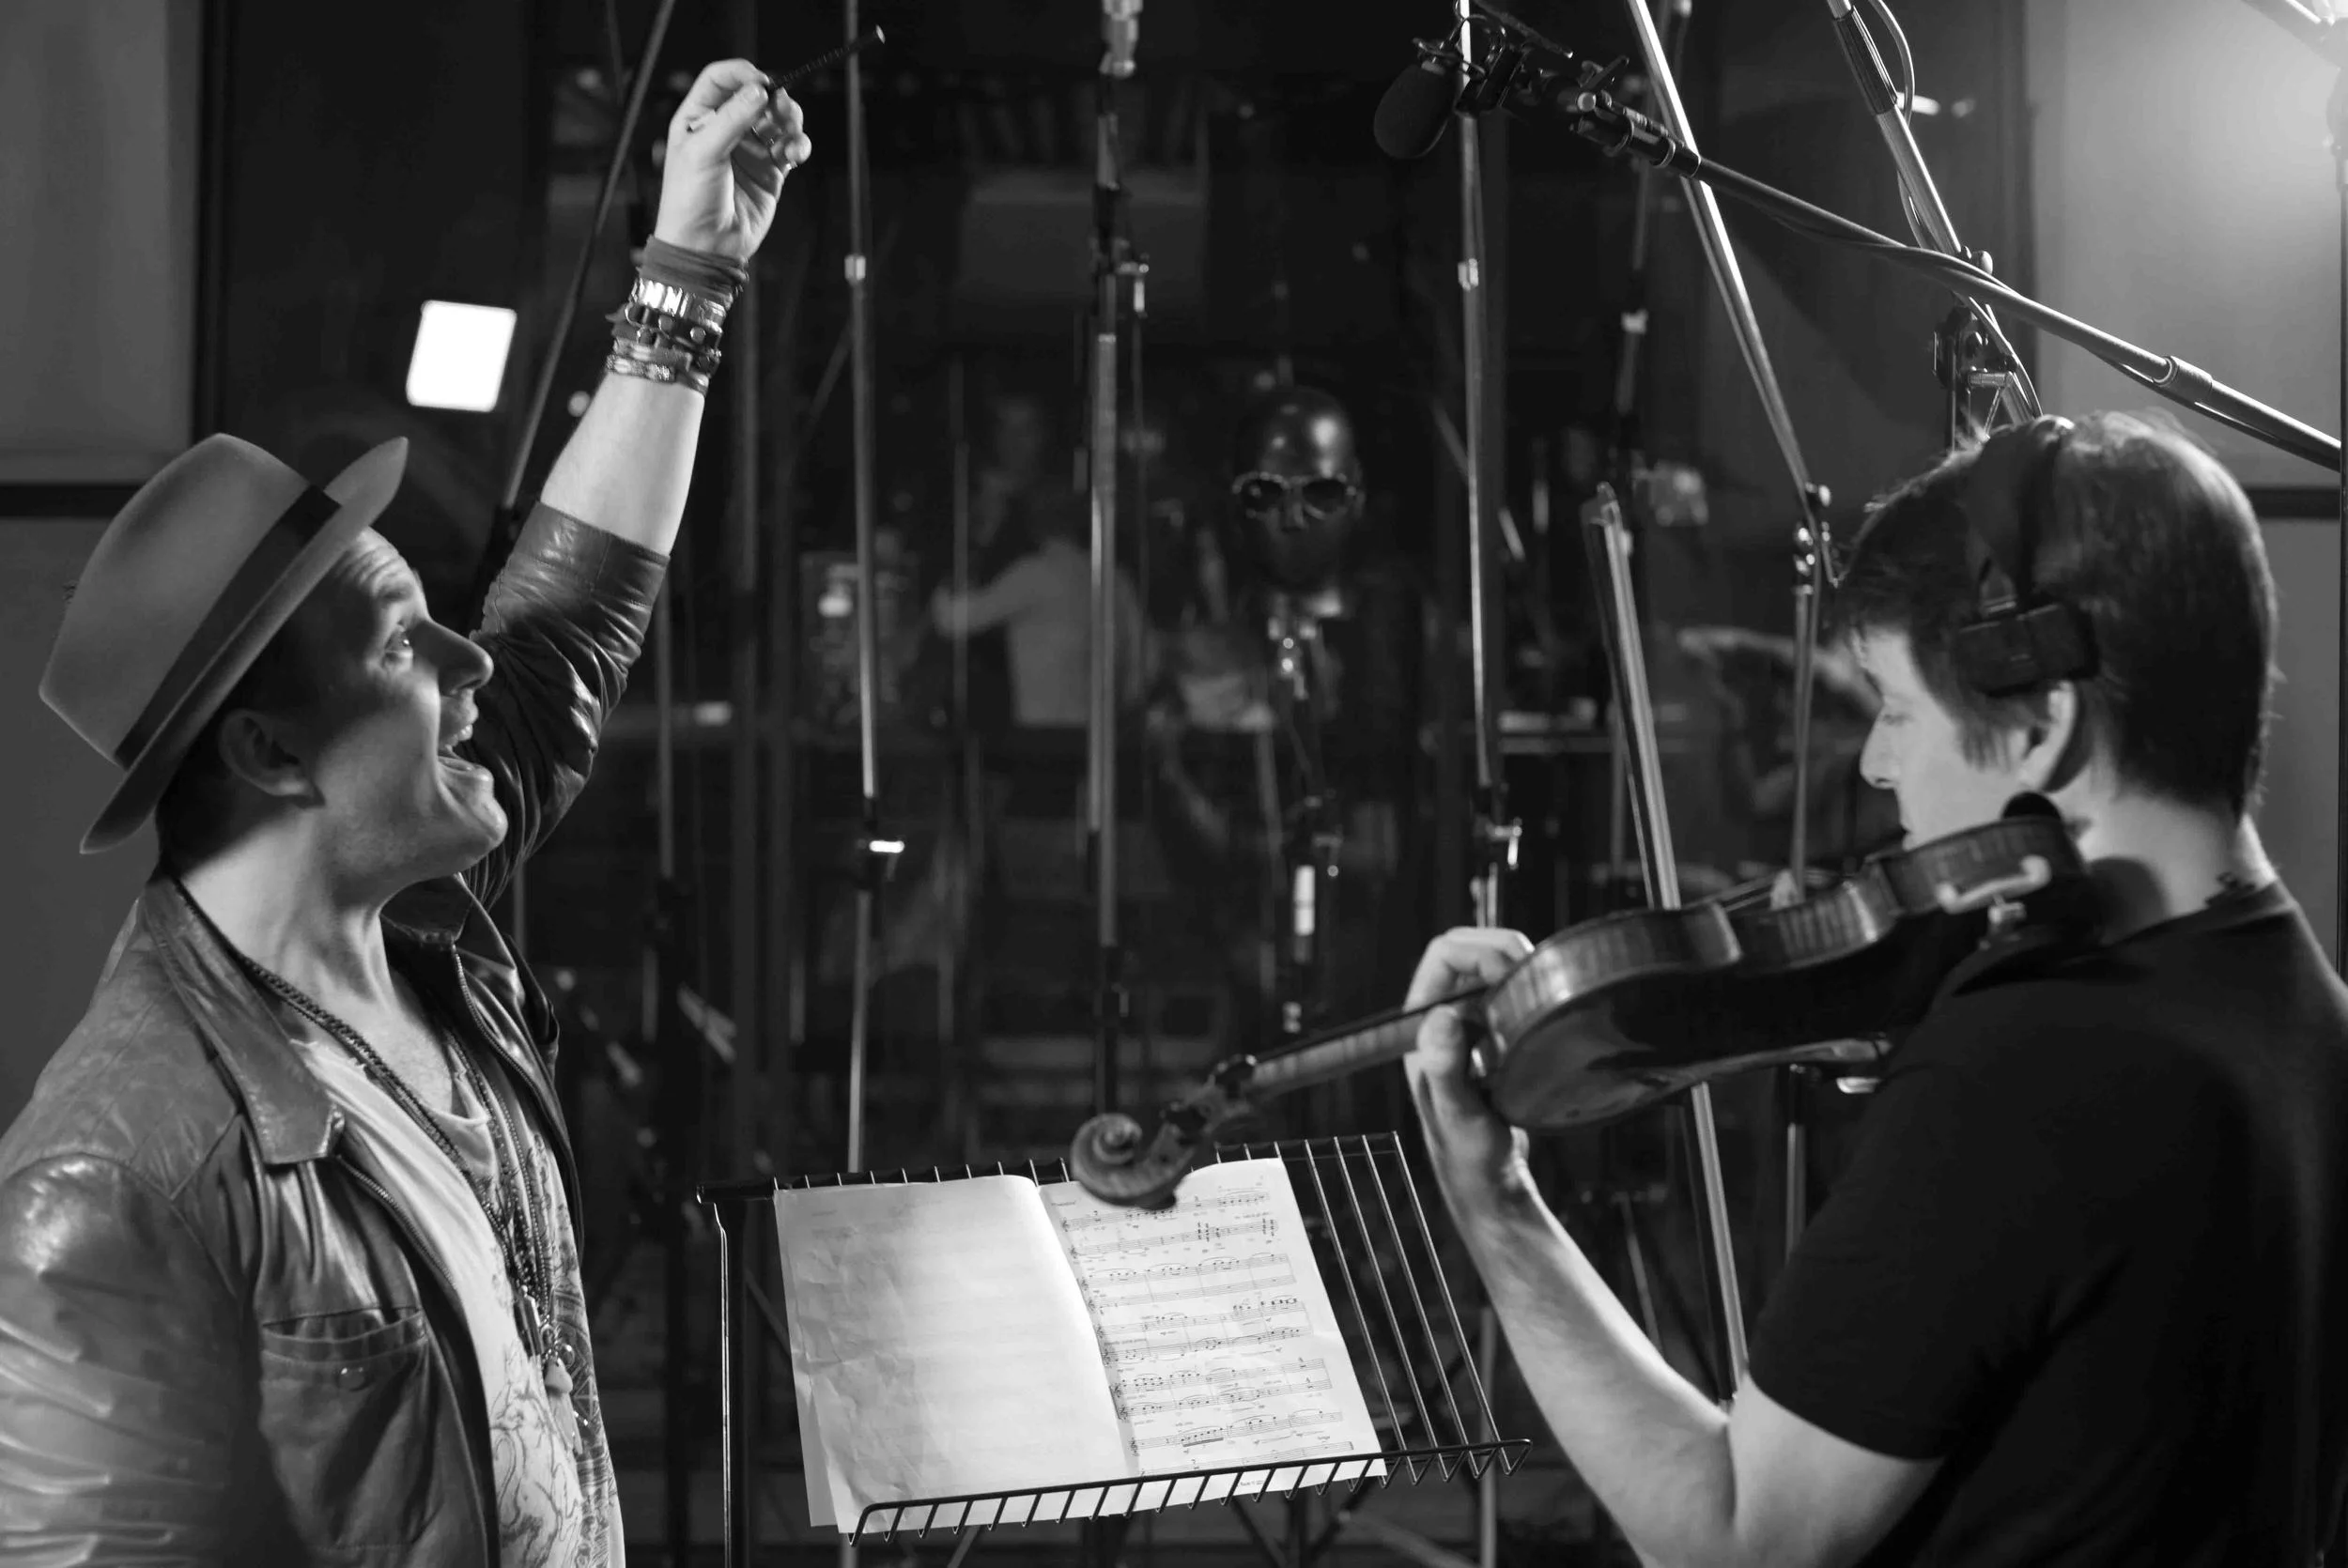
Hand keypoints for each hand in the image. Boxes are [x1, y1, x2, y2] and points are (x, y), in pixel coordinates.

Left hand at [654, 60, 813, 261]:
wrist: (706, 247)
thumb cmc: (690, 200)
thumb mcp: (705, 152)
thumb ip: (733, 118)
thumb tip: (759, 90)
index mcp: (699, 119)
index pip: (720, 81)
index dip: (741, 74)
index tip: (761, 81)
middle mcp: (725, 131)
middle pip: (756, 98)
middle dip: (774, 100)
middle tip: (783, 109)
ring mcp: (749, 151)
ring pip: (778, 121)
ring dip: (791, 122)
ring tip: (793, 134)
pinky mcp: (770, 172)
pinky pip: (790, 149)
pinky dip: (798, 147)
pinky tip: (795, 155)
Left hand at [1402, 927, 1535, 1207]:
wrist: (1492, 1179)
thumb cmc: (1468, 1153)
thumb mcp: (1457, 1112)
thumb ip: (1446, 1068)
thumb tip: (1441, 1016)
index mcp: (1420, 1026)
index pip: (1442, 956)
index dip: (1478, 948)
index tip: (1512, 966)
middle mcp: (1440, 1020)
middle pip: (1467, 953)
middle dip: (1500, 949)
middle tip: (1535, 968)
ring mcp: (1466, 1027)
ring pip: (1489, 970)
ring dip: (1515, 966)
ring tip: (1541, 982)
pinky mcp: (1491, 1039)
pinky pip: (1507, 994)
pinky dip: (1526, 988)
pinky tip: (1542, 1005)